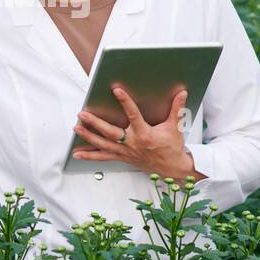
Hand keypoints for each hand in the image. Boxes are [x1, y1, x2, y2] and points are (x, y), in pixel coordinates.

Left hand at [71, 85, 196, 179]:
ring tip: (76, 128)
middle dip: (95, 123)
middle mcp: (132, 143)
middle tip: (83, 114)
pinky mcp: (122, 157)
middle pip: (110, 132)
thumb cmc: (172, 147)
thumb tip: (182, 93)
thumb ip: (177, 109)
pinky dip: (90, 155)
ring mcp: (125, 152)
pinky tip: (76, 153)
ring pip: (103, 145)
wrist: (172, 168)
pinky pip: (103, 157)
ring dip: (88, 137)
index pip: (133, 115)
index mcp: (145, 134)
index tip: (116, 91)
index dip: (125, 102)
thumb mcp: (175, 127)